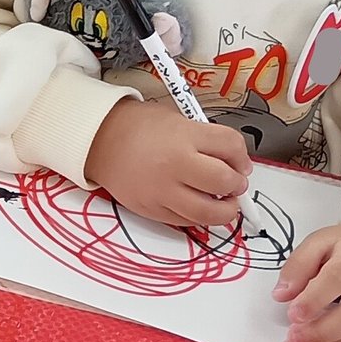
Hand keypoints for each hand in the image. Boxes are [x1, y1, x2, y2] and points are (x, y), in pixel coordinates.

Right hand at [84, 99, 251, 228]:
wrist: (98, 141)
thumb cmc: (139, 128)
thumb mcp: (177, 120)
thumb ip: (207, 139)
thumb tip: (236, 164)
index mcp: (183, 136)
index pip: (230, 147)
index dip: (242, 156)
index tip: (240, 162)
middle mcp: (175, 165)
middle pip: (225, 181)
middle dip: (237, 184)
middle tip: (235, 183)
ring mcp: (162, 191)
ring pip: (210, 212)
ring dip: (226, 210)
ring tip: (224, 202)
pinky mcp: (151, 210)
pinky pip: (186, 221)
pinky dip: (199, 216)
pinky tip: (198, 205)